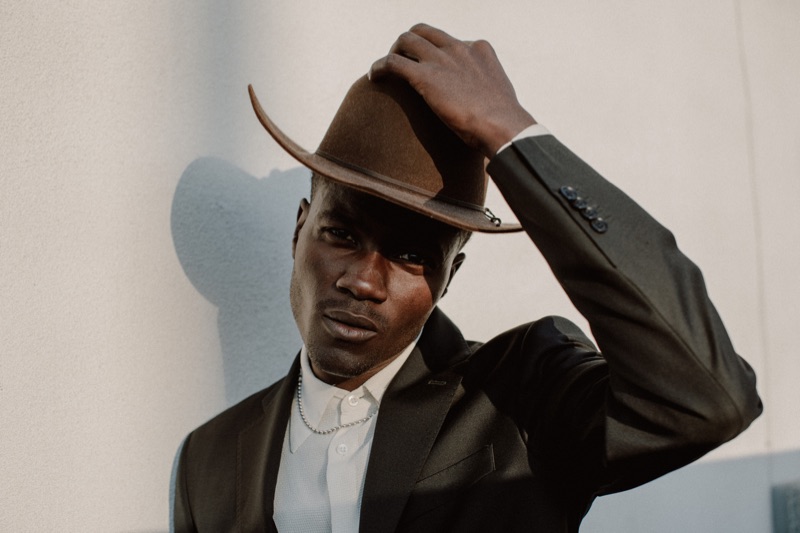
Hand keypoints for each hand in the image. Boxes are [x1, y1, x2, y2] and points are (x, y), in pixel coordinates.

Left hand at [369, 23, 535, 157]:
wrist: (502, 125)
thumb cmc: (503, 122)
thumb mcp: (499, 97)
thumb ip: (487, 92)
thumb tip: (486, 108)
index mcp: (479, 49)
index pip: (450, 41)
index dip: (436, 52)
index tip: (430, 67)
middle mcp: (458, 48)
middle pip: (424, 32)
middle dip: (410, 44)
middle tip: (404, 63)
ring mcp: (441, 60)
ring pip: (406, 40)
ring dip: (393, 52)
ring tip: (387, 70)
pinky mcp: (425, 76)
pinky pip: (393, 63)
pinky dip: (380, 66)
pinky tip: (374, 77)